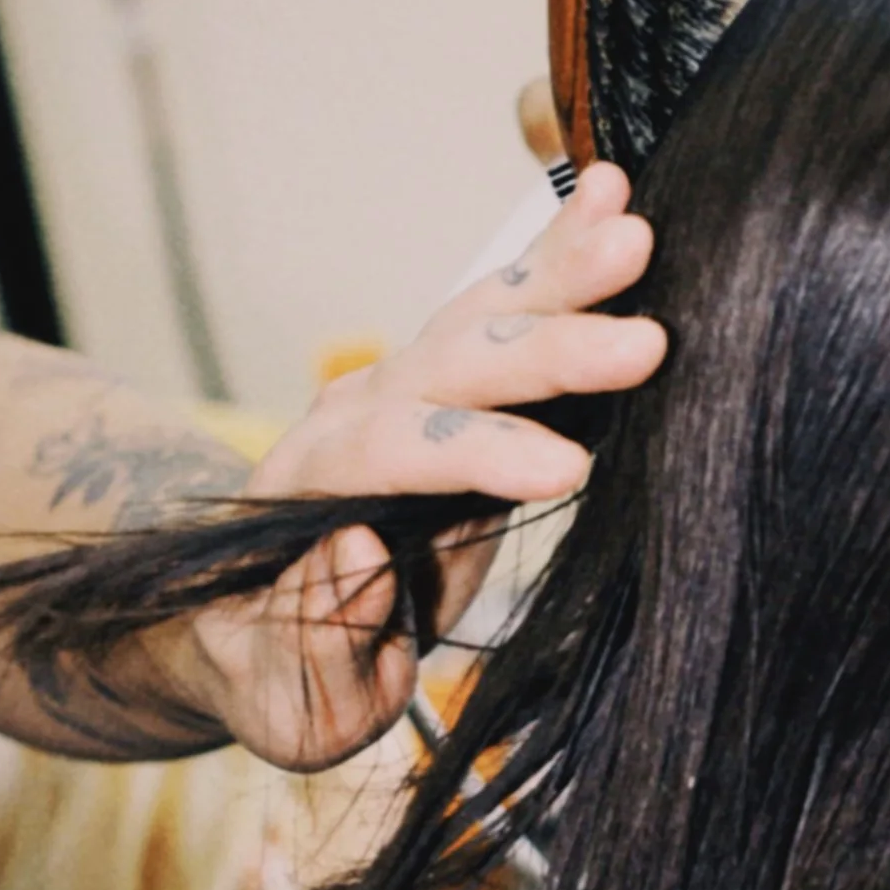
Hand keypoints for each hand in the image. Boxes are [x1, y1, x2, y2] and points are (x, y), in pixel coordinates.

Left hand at [183, 164, 662, 767]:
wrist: (245, 617)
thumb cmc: (274, 670)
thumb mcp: (284, 696)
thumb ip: (315, 639)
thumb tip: (359, 551)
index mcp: (312, 491)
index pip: (394, 456)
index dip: (479, 455)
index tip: (568, 471)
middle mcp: (358, 415)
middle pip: (448, 366)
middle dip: (546, 350)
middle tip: (644, 341)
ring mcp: (407, 387)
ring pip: (480, 318)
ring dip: (559, 275)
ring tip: (635, 228)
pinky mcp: (456, 385)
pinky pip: (504, 308)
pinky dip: (555, 253)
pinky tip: (612, 192)